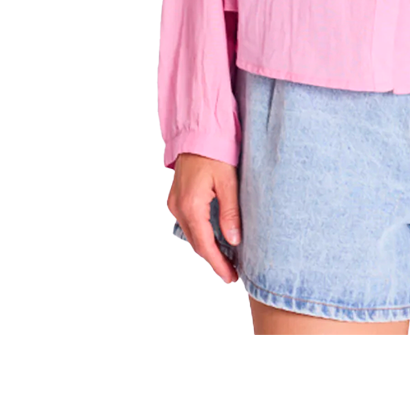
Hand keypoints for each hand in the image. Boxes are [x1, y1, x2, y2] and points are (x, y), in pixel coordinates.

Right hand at [167, 152, 240, 284]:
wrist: (198, 132)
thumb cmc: (215, 152)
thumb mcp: (229, 182)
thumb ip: (230, 213)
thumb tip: (233, 241)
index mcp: (191, 205)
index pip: (205, 245)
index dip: (218, 264)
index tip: (230, 276)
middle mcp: (179, 207)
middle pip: (197, 243)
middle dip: (214, 259)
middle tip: (232, 272)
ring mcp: (175, 203)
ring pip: (192, 234)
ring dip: (207, 247)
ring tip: (227, 258)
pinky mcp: (177, 198)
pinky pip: (189, 223)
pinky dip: (201, 234)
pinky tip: (215, 237)